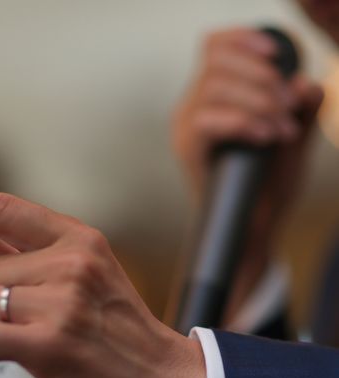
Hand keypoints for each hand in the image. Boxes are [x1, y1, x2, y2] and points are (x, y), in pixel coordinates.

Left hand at [0, 193, 205, 377]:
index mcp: (78, 239)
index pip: (0, 208)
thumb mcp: (89, 272)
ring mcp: (61, 304)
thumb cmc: (118, 327)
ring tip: (13, 336)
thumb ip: (32, 251)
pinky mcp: (50, 346)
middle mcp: (70, 264)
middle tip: (9, 318)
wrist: (162, 377)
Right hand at [173, 27, 322, 210]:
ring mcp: (185, 128)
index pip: (214, 46)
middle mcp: (193, 106)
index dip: (241, 39)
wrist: (252, 226)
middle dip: (263, 78)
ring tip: (282, 130)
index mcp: (213, 95)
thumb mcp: (293, 137)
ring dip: (257, 102)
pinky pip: (206, 120)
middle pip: (217, 63)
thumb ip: (302, 108)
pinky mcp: (186, 151)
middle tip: (290, 108)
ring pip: (213, 88)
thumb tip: (304, 82)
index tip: (277, 55)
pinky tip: (264, 138)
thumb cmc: (269, 182)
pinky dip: (241, 123)